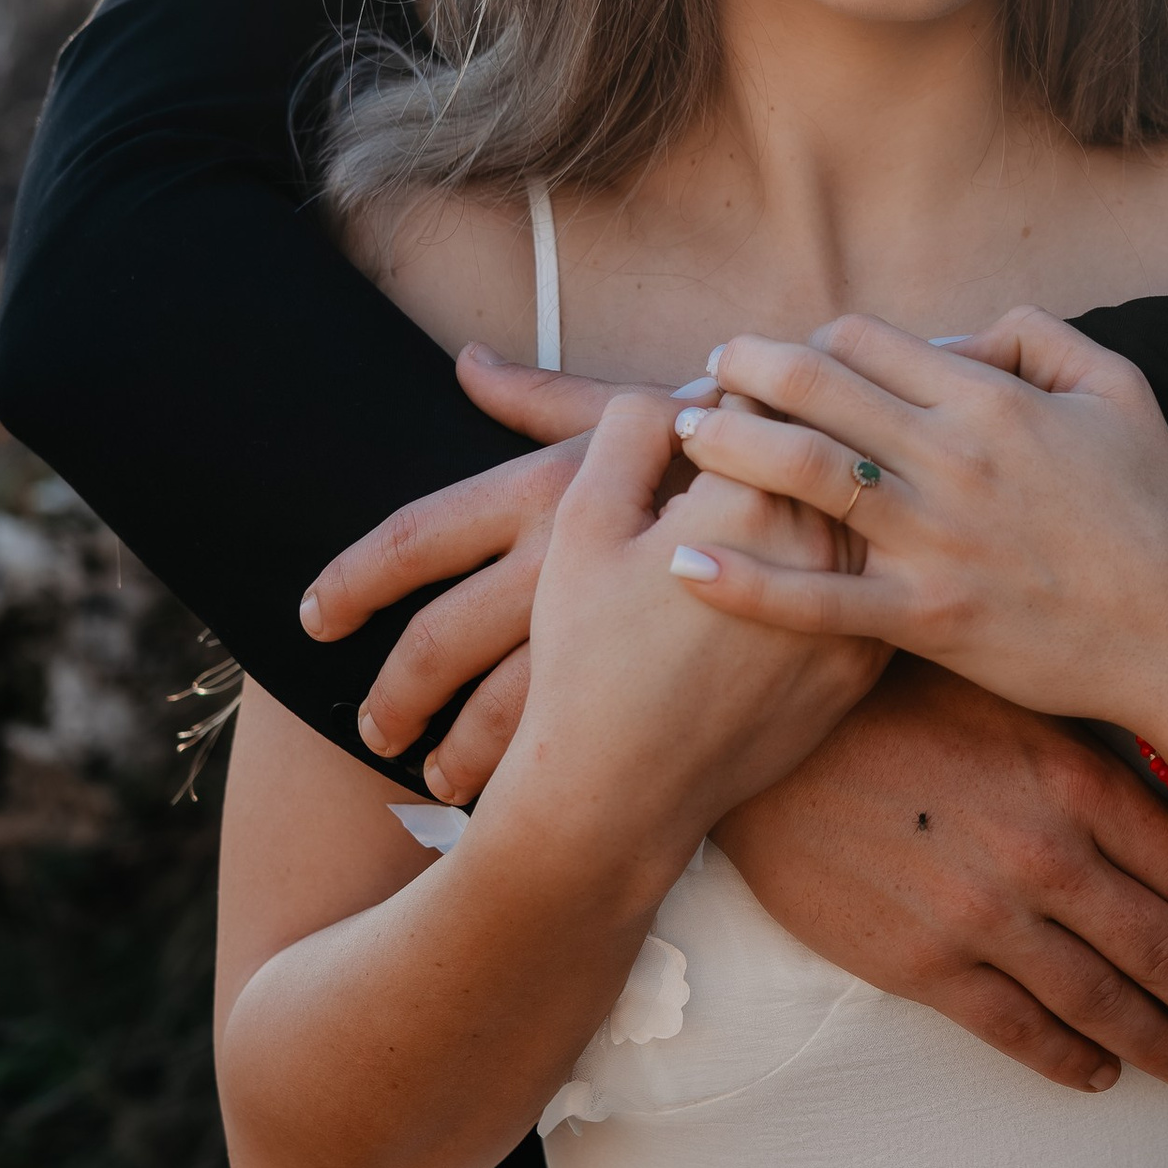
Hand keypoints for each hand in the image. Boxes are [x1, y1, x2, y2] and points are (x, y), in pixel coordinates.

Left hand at [298, 344, 710, 800]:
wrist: (852, 511)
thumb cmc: (732, 459)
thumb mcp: (642, 419)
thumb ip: (548, 400)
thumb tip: (468, 364)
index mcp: (541, 494)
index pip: (412, 539)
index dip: (350, 581)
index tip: (314, 618)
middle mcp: (559, 564)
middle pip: (437, 641)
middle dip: (396, 693)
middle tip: (375, 725)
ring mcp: (607, 633)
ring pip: (498, 711)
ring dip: (456, 752)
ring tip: (434, 778)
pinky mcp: (658, 689)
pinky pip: (572, 749)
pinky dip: (532, 780)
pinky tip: (519, 802)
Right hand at [487, 391, 881, 887]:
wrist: (622, 789)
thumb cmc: (589, 654)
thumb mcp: (584, 523)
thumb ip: (634, 428)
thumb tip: (692, 386)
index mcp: (754, 499)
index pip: (767, 399)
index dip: (735, 390)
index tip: (718, 399)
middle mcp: (825, 549)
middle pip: (832, 448)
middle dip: (798, 428)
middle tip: (761, 425)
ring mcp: (856, 611)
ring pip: (863, 513)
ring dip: (835, 489)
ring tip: (788, 489)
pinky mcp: (868, 665)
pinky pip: (875, 583)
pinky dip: (856, 559)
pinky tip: (811, 563)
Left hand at [672, 312, 1167, 771]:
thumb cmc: (1156, 510)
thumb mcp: (1120, 389)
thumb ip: (1037, 337)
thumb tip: (956, 334)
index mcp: (993, 401)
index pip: (867, 342)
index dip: (812, 341)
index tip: (781, 357)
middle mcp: (955, 461)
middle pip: (817, 391)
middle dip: (746, 371)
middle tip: (705, 373)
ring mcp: (936, 542)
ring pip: (804, 474)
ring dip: (728, 444)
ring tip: (683, 432)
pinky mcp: (927, 620)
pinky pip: (818, 599)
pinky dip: (743, 582)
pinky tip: (683, 562)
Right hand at [716, 663, 1167, 1093]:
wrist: (771, 735)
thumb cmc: (896, 697)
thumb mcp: (1010, 699)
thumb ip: (1086, 754)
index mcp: (1077, 782)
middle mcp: (1046, 856)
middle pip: (1166, 951)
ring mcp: (986, 917)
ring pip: (1102, 1003)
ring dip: (1162, 1044)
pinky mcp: (923, 963)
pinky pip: (1017, 1030)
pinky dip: (1068, 1060)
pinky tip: (1099, 1075)